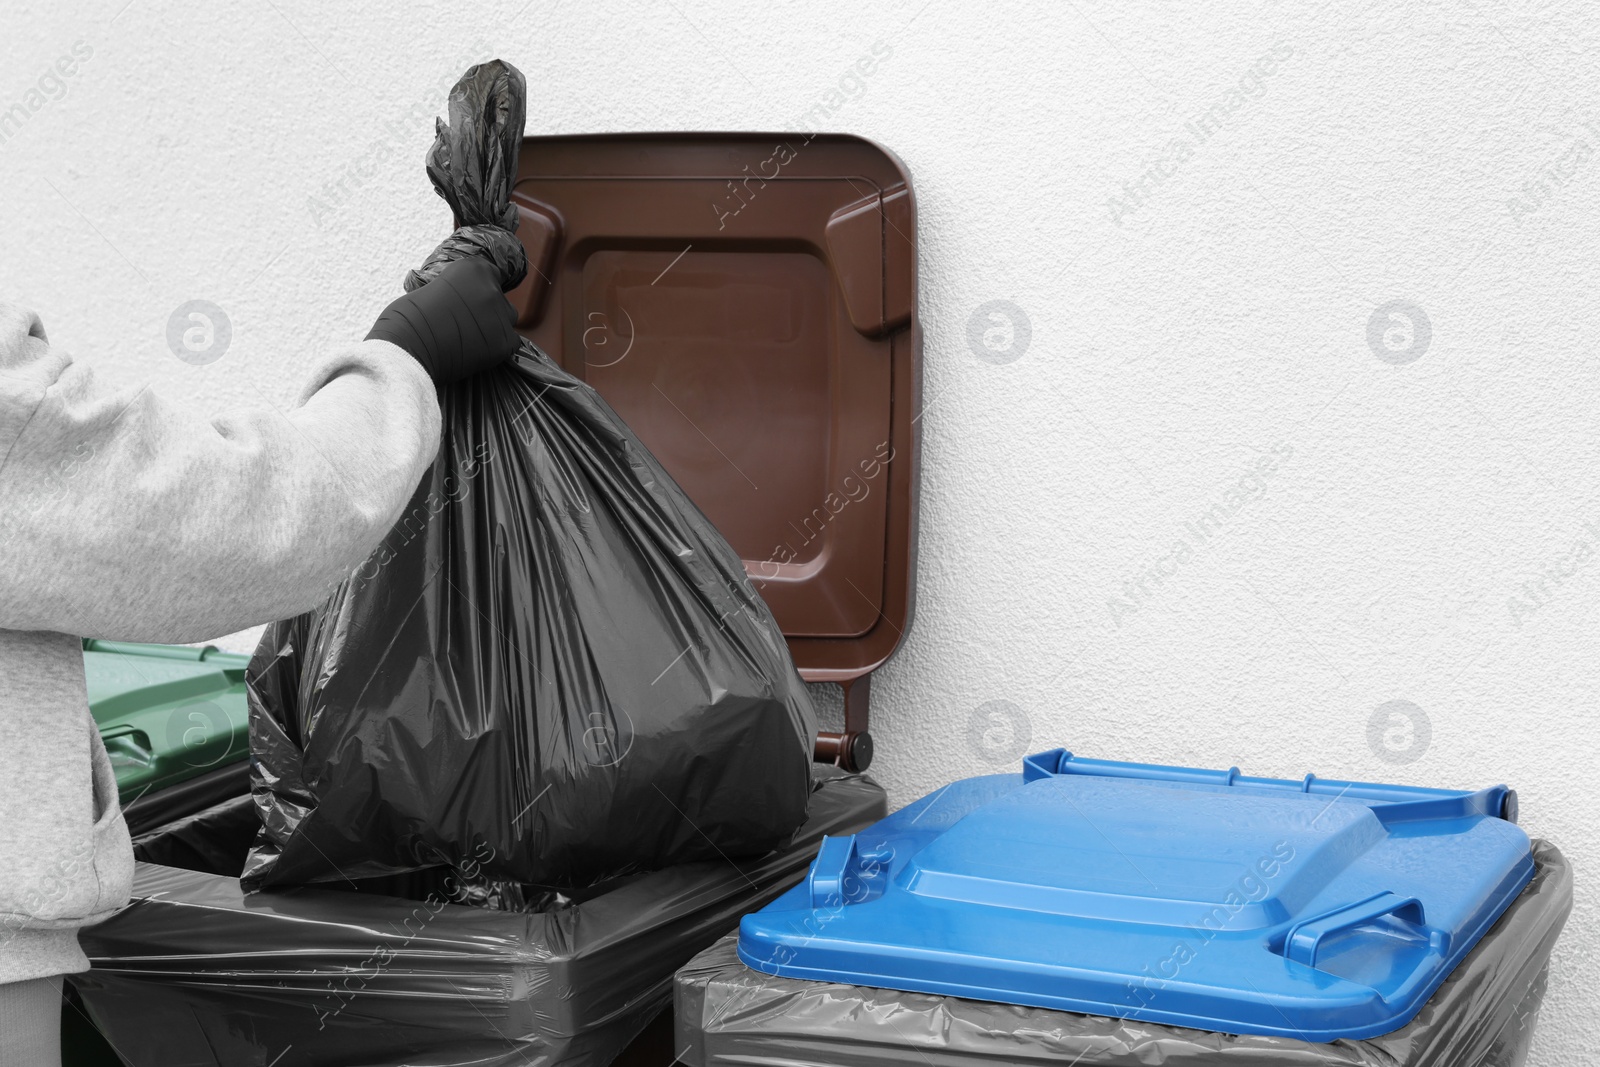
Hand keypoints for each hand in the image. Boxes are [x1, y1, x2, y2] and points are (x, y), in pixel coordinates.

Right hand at [367, 257, 520, 383]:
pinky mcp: (505, 343)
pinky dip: (495, 348)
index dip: (479, 289)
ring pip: (506, 321)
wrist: (408, 348)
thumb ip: (454, 289)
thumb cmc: (407, 318)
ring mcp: (500, 316)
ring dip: (494, 327)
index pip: (490, 274)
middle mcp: (491, 289)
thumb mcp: (430, 288)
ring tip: (470, 339)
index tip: (469, 300)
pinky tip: (475, 352)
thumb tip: (458, 298)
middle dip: (487, 309)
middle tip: (466, 323)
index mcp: (472, 268)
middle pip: (499, 299)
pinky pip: (508, 344)